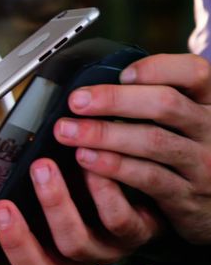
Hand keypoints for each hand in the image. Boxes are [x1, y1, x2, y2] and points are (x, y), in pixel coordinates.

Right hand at [0, 153, 157, 264]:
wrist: (135, 179)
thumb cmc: (71, 181)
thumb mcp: (20, 179)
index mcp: (35, 251)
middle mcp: (65, 258)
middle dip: (15, 239)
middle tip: (0, 205)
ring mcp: (99, 249)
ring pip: (75, 243)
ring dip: (55, 205)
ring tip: (41, 168)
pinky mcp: (133, 231)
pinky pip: (118, 220)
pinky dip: (102, 192)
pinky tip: (90, 164)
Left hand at [57, 53, 210, 244]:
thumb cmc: (186, 150)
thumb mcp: (183, 120)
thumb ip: (155, 99)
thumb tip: (98, 80)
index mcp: (208, 103)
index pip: (194, 72)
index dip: (158, 68)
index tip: (122, 73)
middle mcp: (210, 130)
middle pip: (166, 104)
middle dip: (114, 100)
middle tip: (76, 101)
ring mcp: (202, 164)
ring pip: (153, 141)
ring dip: (103, 134)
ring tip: (67, 131)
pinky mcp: (186, 196)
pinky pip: (148, 177)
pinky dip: (113, 166)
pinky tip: (85, 158)